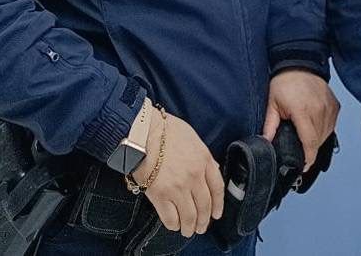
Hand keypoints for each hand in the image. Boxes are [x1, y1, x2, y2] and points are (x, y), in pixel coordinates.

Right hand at [132, 106, 224, 237]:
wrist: (143, 131)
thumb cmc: (165, 129)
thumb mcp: (192, 138)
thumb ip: (202, 156)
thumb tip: (210, 168)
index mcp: (204, 160)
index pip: (217, 188)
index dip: (218, 204)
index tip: (216, 214)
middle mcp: (195, 176)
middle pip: (205, 205)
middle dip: (204, 220)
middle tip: (201, 227)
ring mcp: (178, 187)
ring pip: (190, 216)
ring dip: (190, 227)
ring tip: (188, 231)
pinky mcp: (160, 195)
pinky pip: (171, 218)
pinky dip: (174, 225)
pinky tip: (173, 225)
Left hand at [261, 70, 340, 169]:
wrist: (300, 62)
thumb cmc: (285, 81)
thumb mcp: (272, 103)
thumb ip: (270, 125)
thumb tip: (265, 142)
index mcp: (303, 111)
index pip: (310, 142)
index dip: (308, 158)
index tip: (304, 166)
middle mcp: (319, 110)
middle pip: (318, 141)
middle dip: (309, 149)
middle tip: (300, 150)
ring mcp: (329, 108)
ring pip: (326, 134)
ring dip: (317, 140)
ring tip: (305, 137)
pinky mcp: (334, 105)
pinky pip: (331, 125)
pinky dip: (324, 130)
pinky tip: (314, 127)